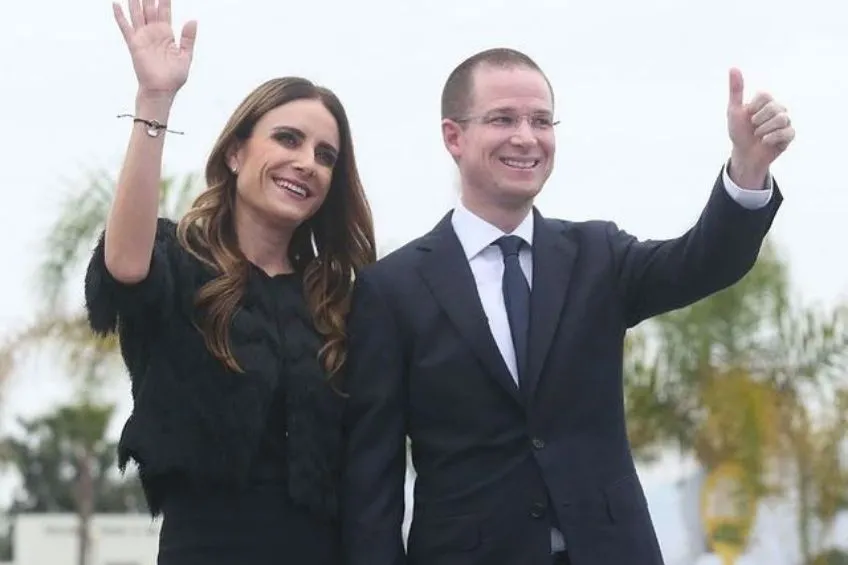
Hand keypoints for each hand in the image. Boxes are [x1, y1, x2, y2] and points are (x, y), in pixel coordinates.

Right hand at [113, 0, 196, 99]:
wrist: (162, 90)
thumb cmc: (173, 77)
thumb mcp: (186, 56)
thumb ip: (188, 38)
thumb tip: (193, 20)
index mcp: (166, 34)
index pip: (164, 10)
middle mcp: (153, 32)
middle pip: (149, 7)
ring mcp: (142, 37)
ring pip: (137, 13)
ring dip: (134, 1)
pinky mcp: (134, 44)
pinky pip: (125, 27)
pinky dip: (120, 16)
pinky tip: (116, 4)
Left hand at [726, 68, 794, 188]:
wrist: (743, 154)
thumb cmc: (739, 132)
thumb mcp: (734, 111)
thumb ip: (736, 90)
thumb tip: (733, 67)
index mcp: (766, 102)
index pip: (765, 96)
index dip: (753, 107)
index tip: (747, 115)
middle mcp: (778, 109)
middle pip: (774, 107)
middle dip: (758, 120)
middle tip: (753, 127)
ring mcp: (785, 122)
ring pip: (782, 119)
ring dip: (764, 130)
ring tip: (758, 135)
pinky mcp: (789, 136)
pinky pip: (787, 133)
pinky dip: (772, 138)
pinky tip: (764, 142)